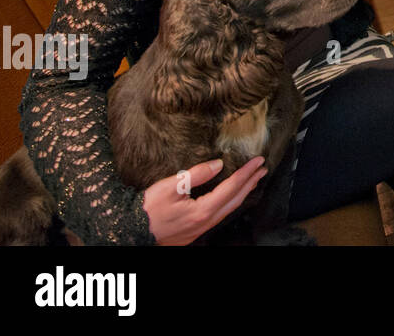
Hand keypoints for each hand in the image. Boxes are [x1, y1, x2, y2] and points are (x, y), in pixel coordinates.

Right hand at [142, 156, 265, 245]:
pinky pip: (220, 214)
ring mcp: (200, 229)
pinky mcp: (194, 231)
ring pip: (229, 209)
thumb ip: (196, 174)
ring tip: (253, 180)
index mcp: (202, 211)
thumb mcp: (170, 187)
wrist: (131, 232)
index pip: (231, 188)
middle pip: (235, 200)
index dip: (246, 173)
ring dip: (243, 193)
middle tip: (263, 169)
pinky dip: (231, 202)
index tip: (258, 161)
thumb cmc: (147, 210)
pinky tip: (231, 197)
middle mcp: (205, 222)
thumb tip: (219, 164)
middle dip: (250, 183)